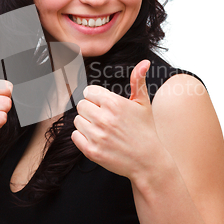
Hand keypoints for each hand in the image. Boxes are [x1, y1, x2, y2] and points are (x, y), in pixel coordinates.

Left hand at [71, 60, 161, 180]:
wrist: (148, 161)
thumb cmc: (145, 131)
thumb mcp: (143, 104)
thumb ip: (138, 81)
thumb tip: (144, 62)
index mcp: (114, 103)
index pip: (89, 91)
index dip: (97, 98)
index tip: (105, 106)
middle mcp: (104, 118)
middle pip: (81, 105)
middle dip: (91, 110)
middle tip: (104, 118)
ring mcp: (97, 136)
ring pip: (77, 120)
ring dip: (87, 124)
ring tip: (102, 130)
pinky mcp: (92, 151)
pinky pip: (75, 136)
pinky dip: (83, 138)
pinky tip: (97, 139)